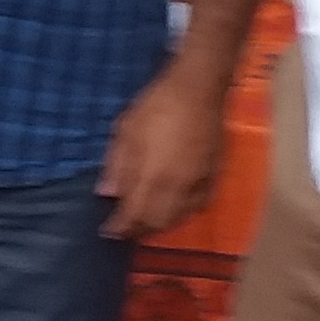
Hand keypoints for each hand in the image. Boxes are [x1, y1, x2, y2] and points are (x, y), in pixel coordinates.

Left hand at [96, 56, 225, 238]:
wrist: (199, 89)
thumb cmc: (156, 105)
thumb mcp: (126, 130)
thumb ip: (116, 165)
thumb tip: (107, 194)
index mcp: (153, 176)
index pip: (134, 215)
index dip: (119, 227)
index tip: (107, 232)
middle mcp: (177, 188)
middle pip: (156, 222)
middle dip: (138, 229)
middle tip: (124, 228)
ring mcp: (197, 184)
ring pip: (177, 218)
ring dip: (159, 225)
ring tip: (145, 221)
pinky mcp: (213, 177)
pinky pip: (197, 207)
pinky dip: (182, 214)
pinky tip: (173, 209)